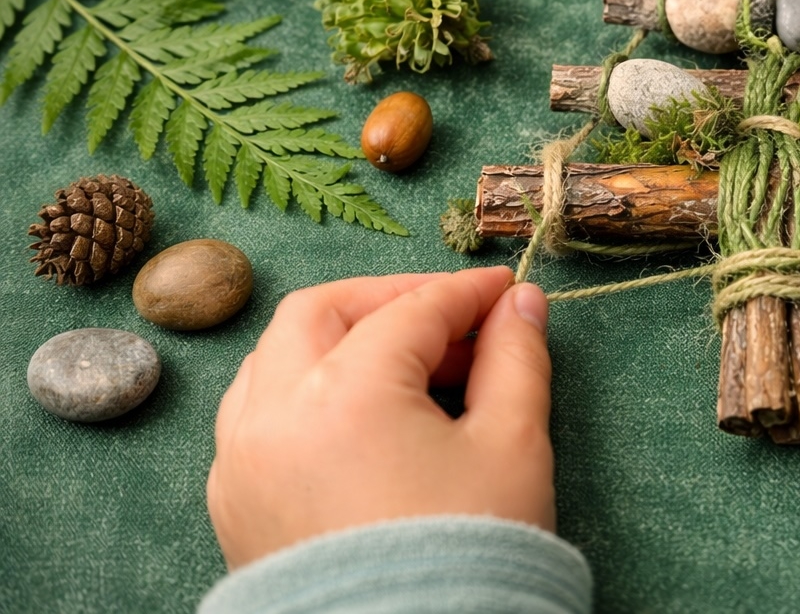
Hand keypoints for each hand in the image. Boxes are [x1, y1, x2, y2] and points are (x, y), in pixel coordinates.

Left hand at [206, 266, 555, 568]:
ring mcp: (242, 461)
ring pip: (275, 358)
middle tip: (449, 318)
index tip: (504, 290)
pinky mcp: (235, 504)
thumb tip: (520, 304)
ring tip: (406, 366)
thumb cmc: (468, 555)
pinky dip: (301, 390)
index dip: (466, 293)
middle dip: (388, 300)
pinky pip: (253, 415)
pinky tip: (357, 413)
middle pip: (321, 311)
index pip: (411, 310)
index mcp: (345, 391)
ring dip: (337, 339)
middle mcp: (274, 414)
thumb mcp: (514, 443)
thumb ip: (516, 358)